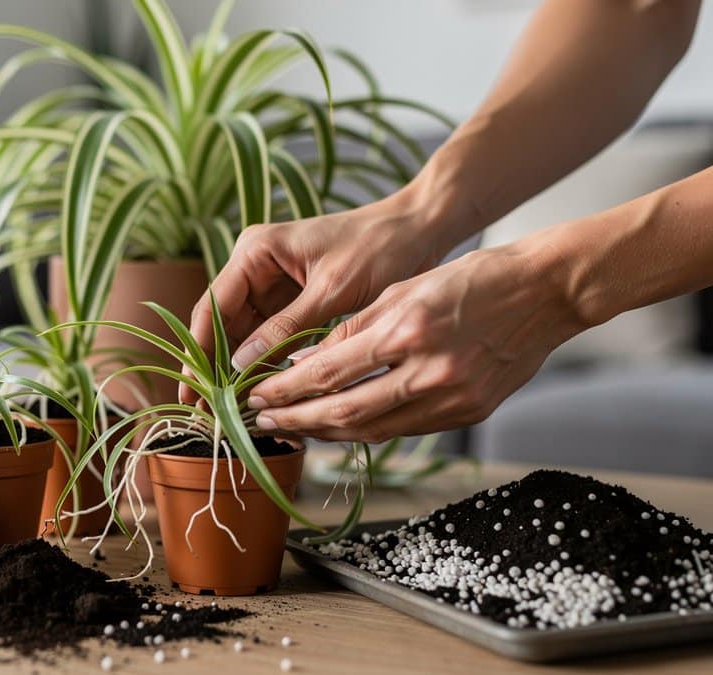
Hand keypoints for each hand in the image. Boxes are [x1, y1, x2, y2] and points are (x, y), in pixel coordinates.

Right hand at [183, 189, 462, 403]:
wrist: (420, 228)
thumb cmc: (380, 248)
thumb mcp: (332, 292)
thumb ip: (285, 329)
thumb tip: (241, 368)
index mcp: (255, 251)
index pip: (212, 307)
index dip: (199, 353)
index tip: (191, 392)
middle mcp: (255, 264)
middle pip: (222, 324)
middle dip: (216, 368)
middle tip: (207, 413)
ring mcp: (271, 282)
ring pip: (244, 334)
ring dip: (241, 370)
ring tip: (233, 412)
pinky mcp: (291, 298)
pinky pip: (269, 335)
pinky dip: (267, 363)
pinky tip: (264, 393)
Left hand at [247, 243, 585, 441]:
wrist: (547, 291)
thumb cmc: (472, 278)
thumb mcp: (403, 289)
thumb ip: (354, 329)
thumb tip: (306, 364)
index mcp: (407, 330)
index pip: (328, 373)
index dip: (285, 390)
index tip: (254, 396)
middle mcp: (429, 371)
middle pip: (345, 412)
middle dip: (296, 420)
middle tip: (260, 421)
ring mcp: (453, 398)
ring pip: (373, 429)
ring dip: (327, 432)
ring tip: (294, 428)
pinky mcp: (469, 413)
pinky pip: (405, 429)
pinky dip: (368, 429)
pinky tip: (340, 425)